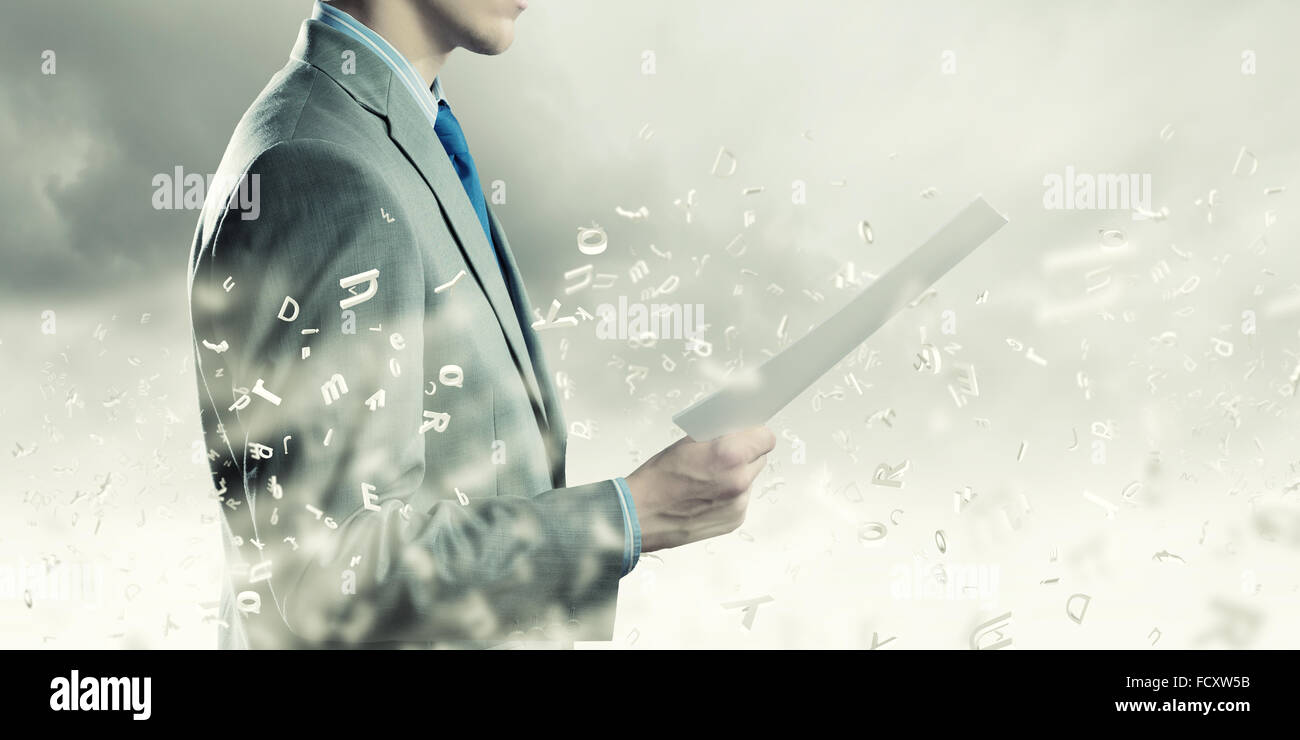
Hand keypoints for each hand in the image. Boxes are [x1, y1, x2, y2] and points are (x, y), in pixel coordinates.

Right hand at [624, 426, 775, 551]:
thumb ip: (718, 435)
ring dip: (737, 475)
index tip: (748, 433)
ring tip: (709, 478)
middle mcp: (739, 481)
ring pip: (750, 479)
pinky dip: (729, 495)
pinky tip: (707, 495)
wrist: (640, 515)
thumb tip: (737, 429)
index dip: (755, 433)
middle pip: (760, 458)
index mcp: (729, 455)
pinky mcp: (734, 520)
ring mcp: (738, 503)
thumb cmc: (657, 479)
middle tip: (721, 455)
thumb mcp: (687, 443)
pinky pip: (741, 499)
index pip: (766, 437)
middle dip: (745, 453)